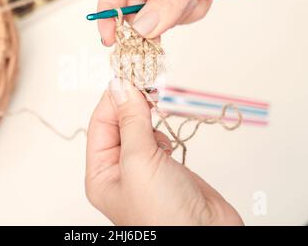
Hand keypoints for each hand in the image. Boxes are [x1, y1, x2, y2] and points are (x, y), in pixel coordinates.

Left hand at [86, 78, 242, 224]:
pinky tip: (166, 139)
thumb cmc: (165, 216)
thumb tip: (121, 88)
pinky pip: (157, 138)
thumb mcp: (139, 162)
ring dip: (147, 116)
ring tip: (155, 110)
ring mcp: (144, 169)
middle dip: (131, 104)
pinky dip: (162, 130)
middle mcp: (119, 171)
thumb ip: (130, 121)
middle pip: (118, 124)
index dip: (113, 99)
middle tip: (144, 84)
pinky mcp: (167, 167)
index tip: (127, 76)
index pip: (100, 124)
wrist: (207, 236)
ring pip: (139, 129)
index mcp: (101, 173)